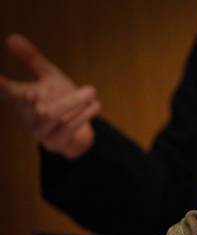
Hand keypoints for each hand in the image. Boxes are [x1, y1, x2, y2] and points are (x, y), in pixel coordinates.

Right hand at [0, 34, 100, 158]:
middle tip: (39, 91)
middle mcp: (25, 115)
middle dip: (31, 96)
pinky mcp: (54, 143)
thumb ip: (32, 60)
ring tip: (91, 91)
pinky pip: (67, 128)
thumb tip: (11, 37)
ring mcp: (38, 132)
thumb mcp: (49, 77)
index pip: (3, 89)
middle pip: (26, 101)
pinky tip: (96, 104)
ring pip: (50, 115)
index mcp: (19, 98)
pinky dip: (83, 115)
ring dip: (73, 101)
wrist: (78, 132)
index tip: (1, 81)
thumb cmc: (60, 100)